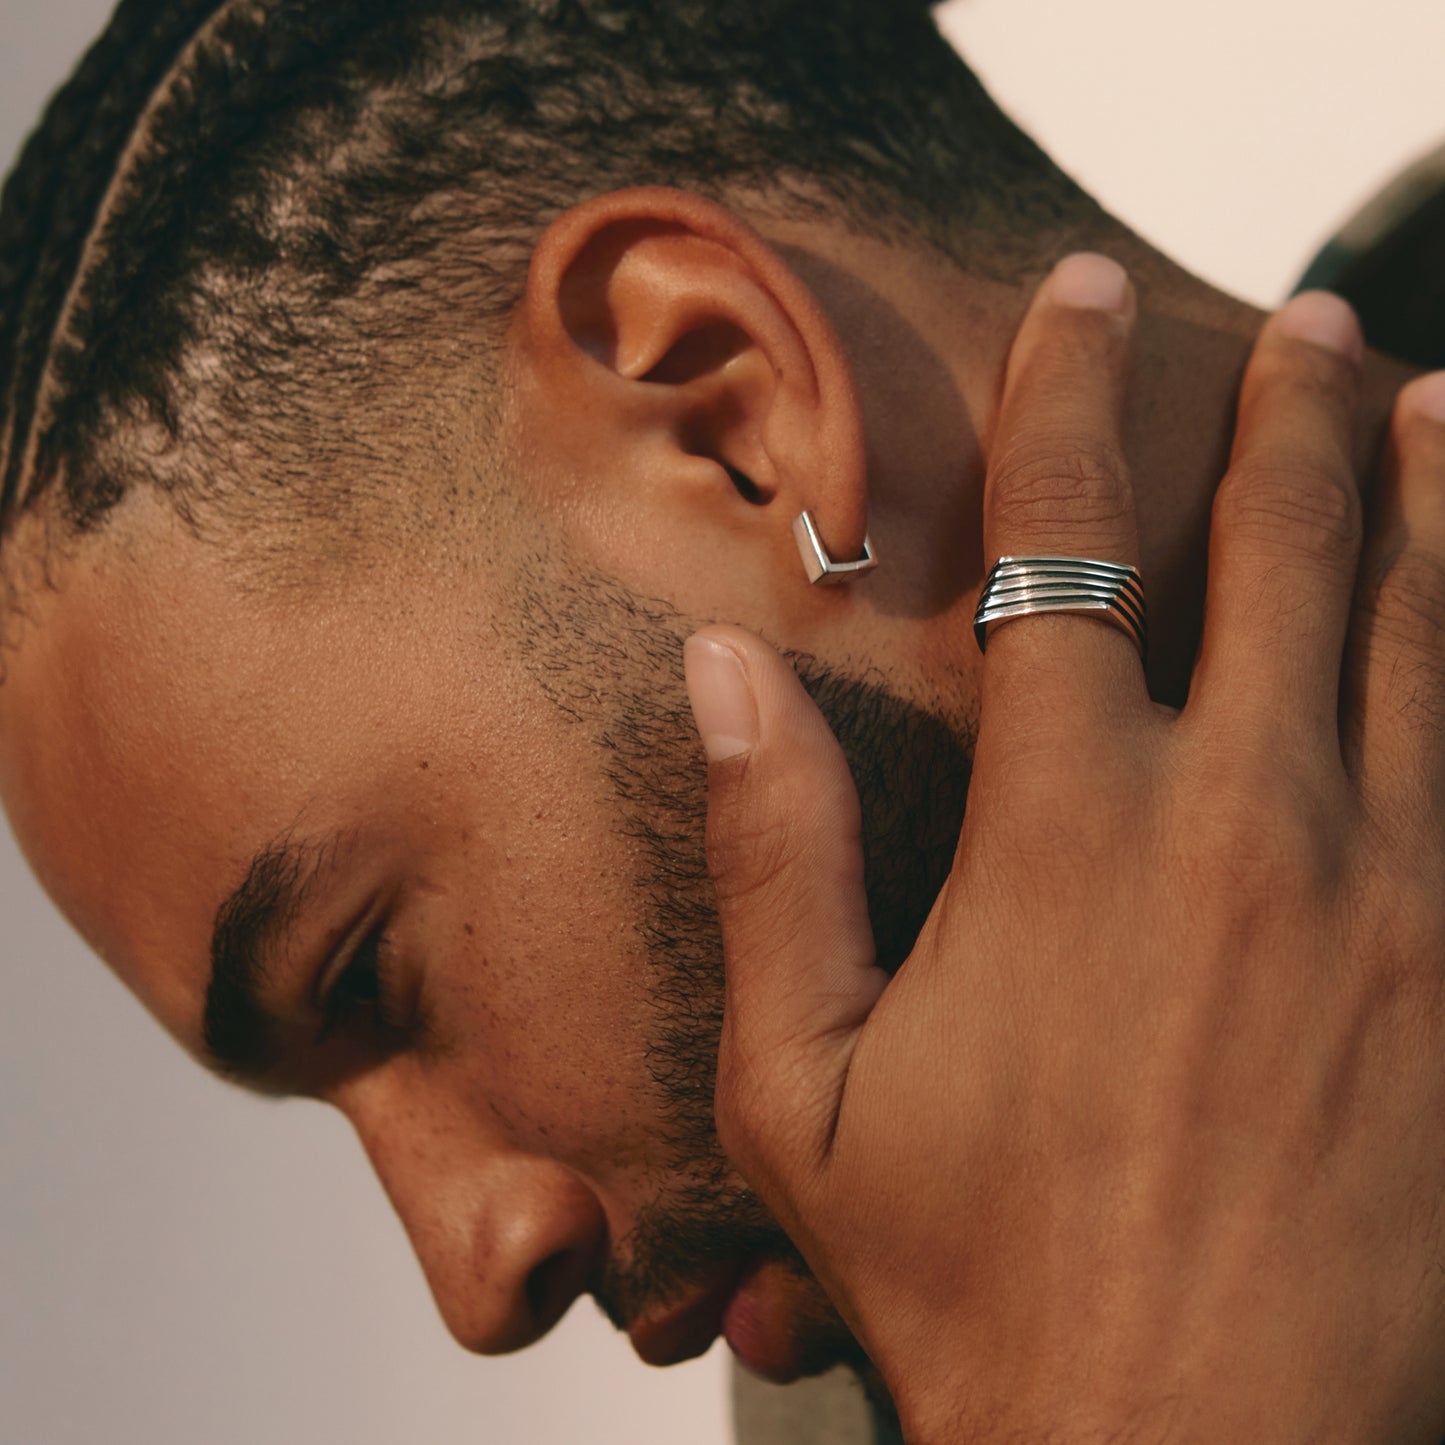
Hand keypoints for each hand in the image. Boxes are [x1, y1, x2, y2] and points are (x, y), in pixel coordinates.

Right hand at [684, 256, 1444, 1442]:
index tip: (1079, 298)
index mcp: (1070, 836)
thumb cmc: (979, 1282)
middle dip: (1288, 409)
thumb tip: (725, 674)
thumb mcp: (804, 1088)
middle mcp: (1248, 827)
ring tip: (1429, 394)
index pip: (1068, 547)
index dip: (1068, 399)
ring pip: (1423, 624)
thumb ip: (769, 858)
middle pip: (1283, 546)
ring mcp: (1395, 894)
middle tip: (1302, 320)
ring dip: (1424, 490)